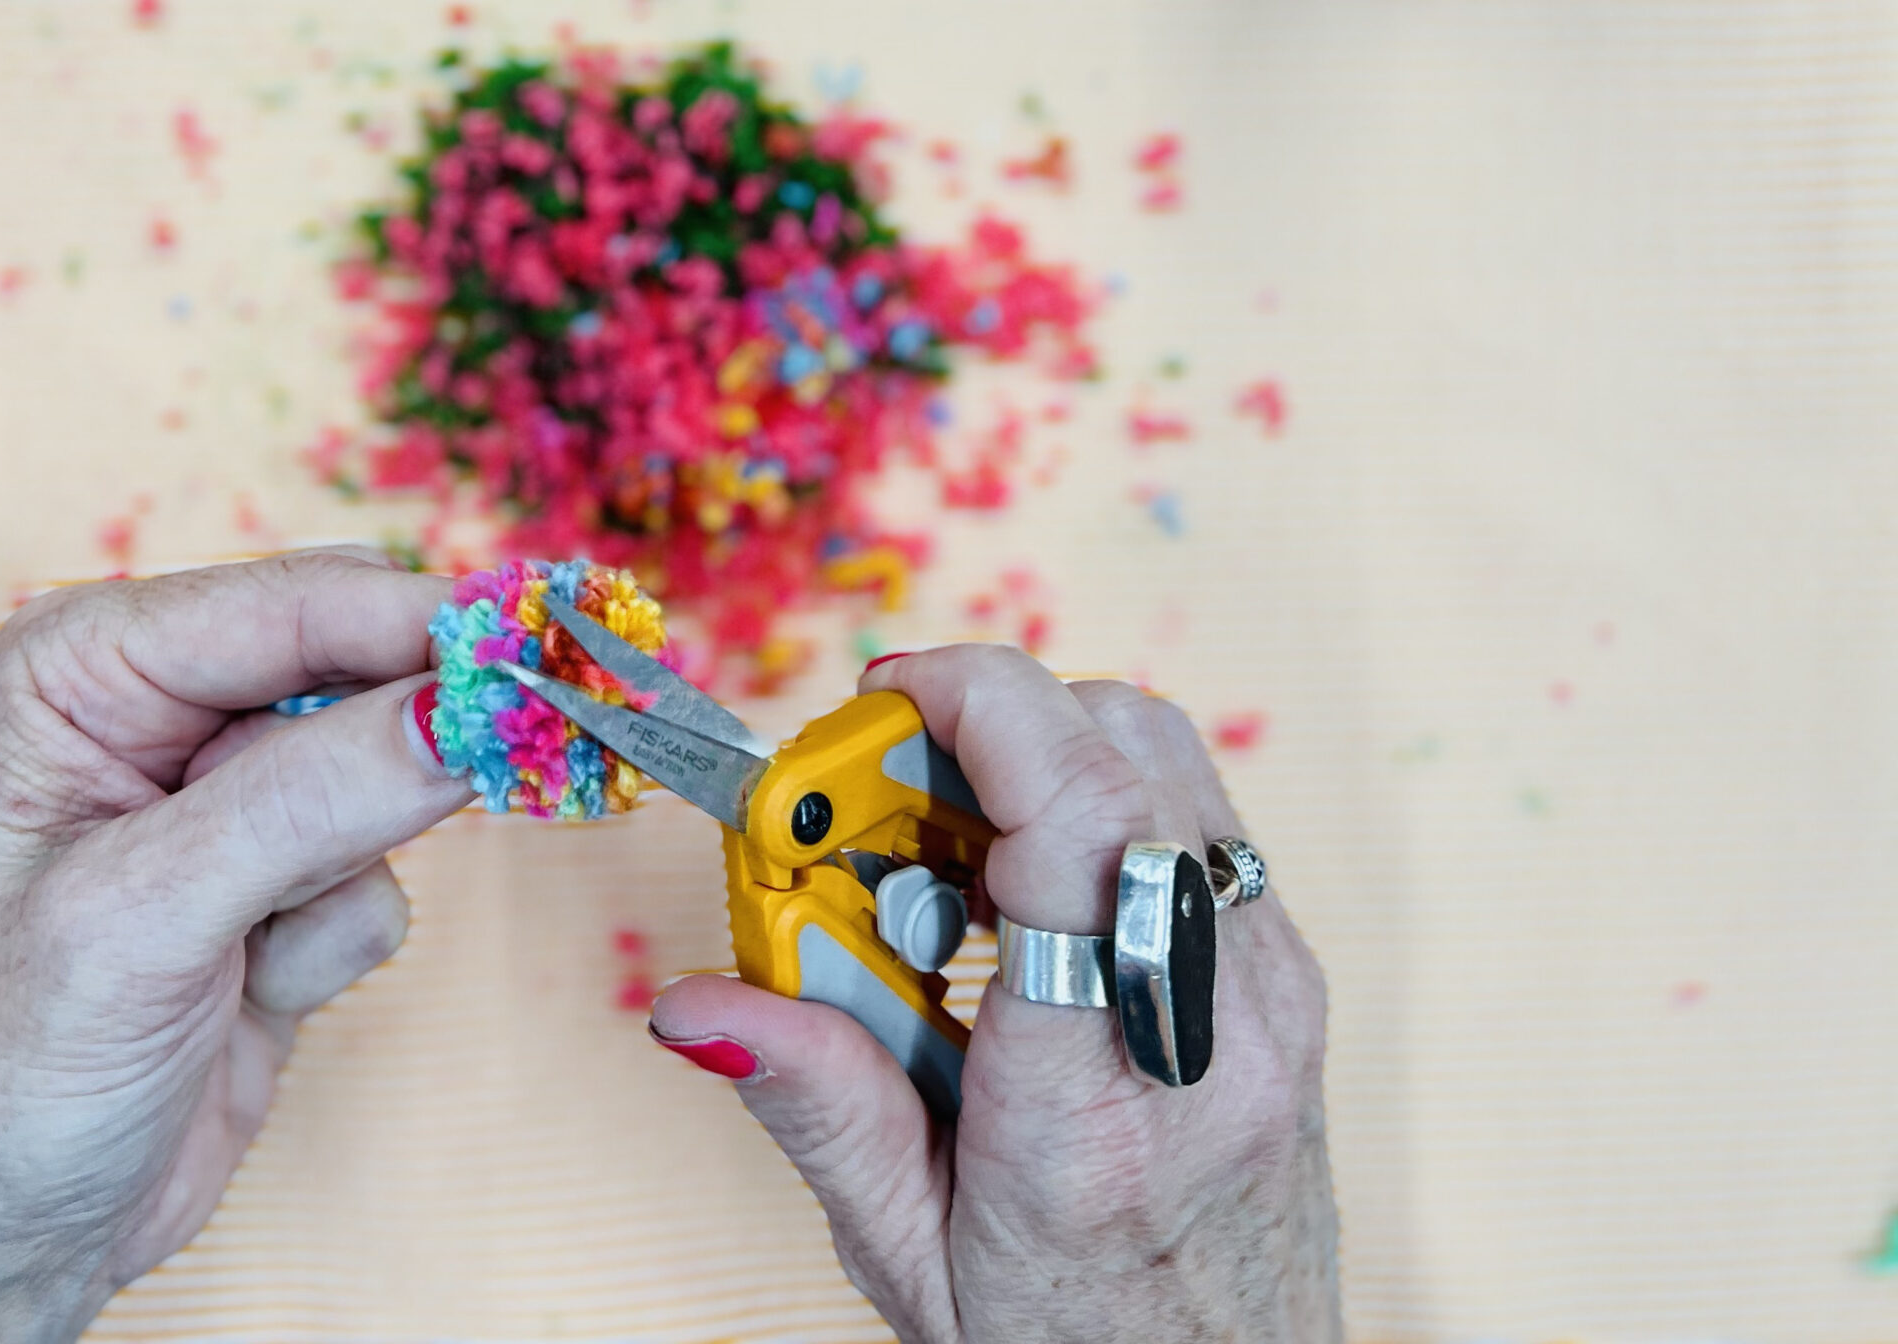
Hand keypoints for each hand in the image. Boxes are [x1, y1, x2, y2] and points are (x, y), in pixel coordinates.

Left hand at [0, 548, 469, 1343]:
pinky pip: (385, 870)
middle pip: (361, 660)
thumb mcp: (144, 919)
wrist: (1, 1237)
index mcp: (86, 665)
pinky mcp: (287, 883)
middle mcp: (158, 705)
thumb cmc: (5, 1073)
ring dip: (341, 872)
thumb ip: (305, 800)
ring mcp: (229, 797)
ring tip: (245, 950)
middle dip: (401, 745)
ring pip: (391, 767)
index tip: (545, 652)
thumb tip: (458, 710)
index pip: (293, 602)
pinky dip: (338, 940)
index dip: (423, 624)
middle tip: (452, 794)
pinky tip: (251, 993)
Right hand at [649, 649, 1337, 1342]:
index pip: (1071, 828)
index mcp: (1095, 1105)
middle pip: (1120, 751)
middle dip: (978, 723)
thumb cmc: (1074, 1341)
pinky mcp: (1285, 976)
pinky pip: (1190, 814)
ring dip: (1036, 754)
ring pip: (1164, 756)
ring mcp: (1269, 989)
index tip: (877, 702)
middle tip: (872, 801)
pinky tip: (1018, 895)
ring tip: (938, 857)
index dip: (972, 711)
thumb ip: (817, 1104)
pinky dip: (1090, 802)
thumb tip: (698, 1000)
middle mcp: (1213, 1024)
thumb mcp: (911, 1250)